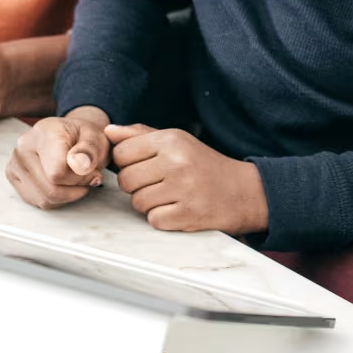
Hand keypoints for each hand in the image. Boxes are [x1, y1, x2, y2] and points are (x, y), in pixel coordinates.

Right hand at [6, 108, 110, 208]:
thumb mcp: (96, 136)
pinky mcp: (13, 176)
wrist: (70, 134)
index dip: (79, 178)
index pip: (57, 173)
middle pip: (50, 189)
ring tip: (77, 180)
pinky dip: (56, 199)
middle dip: (75, 188)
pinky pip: (37, 201)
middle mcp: (24, 146)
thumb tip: (80, 165)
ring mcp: (15, 162)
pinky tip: (64, 185)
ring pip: (44, 199)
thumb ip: (90, 150)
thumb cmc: (83, 136)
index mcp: (44, 132)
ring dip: (67, 196)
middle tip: (89, 177)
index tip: (92, 170)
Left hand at [106, 124, 268, 235]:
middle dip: (136, 186)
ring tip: (169, 196)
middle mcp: (177, 162)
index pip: (122, 153)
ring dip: (149, 204)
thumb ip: (140, 135)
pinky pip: (154, 220)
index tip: (143, 167)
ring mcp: (183, 189)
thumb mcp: (177, 141)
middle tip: (157, 184)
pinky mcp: (188, 214)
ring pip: (137, 202)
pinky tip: (177, 209)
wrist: (243, 191)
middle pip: (126, 180)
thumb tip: (109, 132)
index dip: (127, 164)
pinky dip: (162, 219)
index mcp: (171, 140)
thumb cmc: (205, 165)